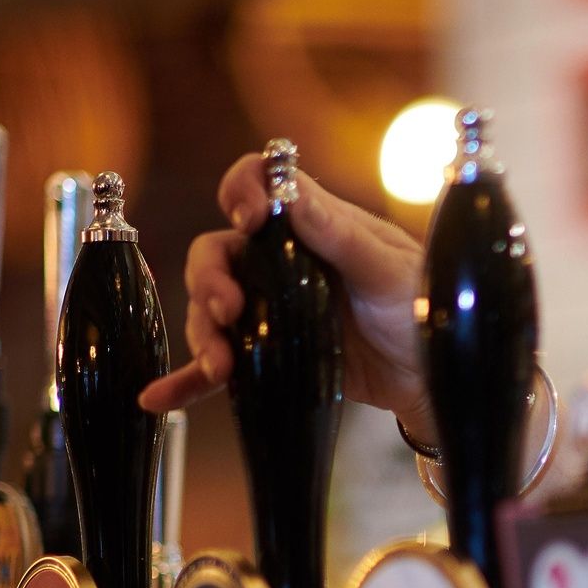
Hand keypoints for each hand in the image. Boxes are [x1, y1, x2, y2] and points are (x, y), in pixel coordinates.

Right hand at [137, 155, 428, 438]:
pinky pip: (220, 366)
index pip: (257, 188)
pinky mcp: (268, 355)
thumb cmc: (419, 307)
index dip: (241, 192)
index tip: (248, 218)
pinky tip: (158, 398)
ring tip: (218, 366)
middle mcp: (280, 262)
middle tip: (226, 308)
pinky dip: (188, 381)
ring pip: (211, 309)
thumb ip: (340, 234)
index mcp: (310, 225)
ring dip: (202, 333)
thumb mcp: (388, 269)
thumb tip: (290, 188)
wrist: (430, 375)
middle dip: (208, 279)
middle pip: (217, 254)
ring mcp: (270, 309)